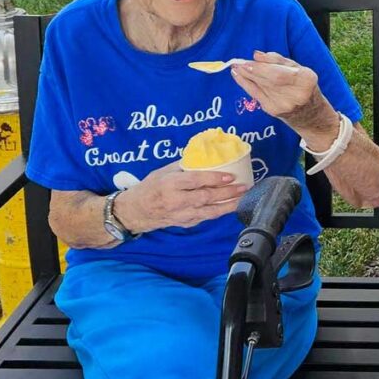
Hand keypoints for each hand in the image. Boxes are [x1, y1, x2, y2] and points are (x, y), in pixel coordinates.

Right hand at [113, 162, 249, 232]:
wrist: (135, 212)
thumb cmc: (149, 188)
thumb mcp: (162, 171)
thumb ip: (183, 165)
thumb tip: (205, 155)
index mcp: (169, 184)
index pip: (195, 181)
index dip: (214, 179)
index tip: (230, 176)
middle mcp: (176, 201)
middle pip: (205, 197)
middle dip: (227, 193)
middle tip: (244, 186)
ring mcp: (181, 214)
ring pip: (209, 211)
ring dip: (228, 205)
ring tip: (244, 197)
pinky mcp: (185, 223)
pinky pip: (206, 217)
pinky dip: (219, 212)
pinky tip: (232, 206)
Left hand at [231, 51, 340, 149]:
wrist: (308, 113)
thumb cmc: (302, 85)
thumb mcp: (297, 68)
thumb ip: (277, 60)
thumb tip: (256, 55)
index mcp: (305, 80)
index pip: (279, 74)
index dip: (261, 68)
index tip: (247, 61)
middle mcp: (295, 94)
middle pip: (268, 80)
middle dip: (251, 70)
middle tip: (238, 63)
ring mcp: (283, 104)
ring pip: (260, 86)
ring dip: (245, 76)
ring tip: (236, 67)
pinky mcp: (273, 110)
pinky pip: (256, 95)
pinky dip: (245, 84)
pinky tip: (237, 76)